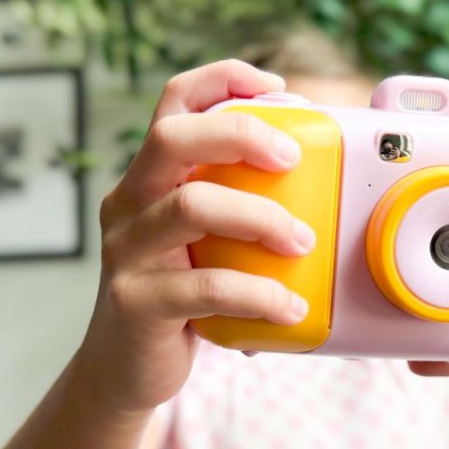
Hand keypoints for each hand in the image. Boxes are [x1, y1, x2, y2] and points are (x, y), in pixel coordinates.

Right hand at [74, 60, 314, 413]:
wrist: (125, 369)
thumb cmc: (182, 295)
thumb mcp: (203, 241)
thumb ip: (238, 207)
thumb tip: (323, 185)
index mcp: (150, 177)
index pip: (174, 102)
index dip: (223, 78)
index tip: (279, 90)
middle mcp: (130, 202)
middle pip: (172, 138)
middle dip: (239, 134)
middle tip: (291, 159)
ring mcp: (127, 251)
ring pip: (192, 207)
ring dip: (261, 217)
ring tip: (303, 242)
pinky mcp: (138, 301)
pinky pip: (207, 286)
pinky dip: (259, 293)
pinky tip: (291, 308)